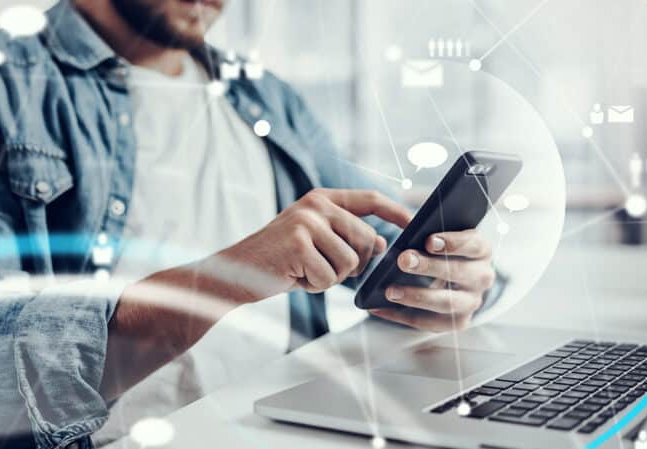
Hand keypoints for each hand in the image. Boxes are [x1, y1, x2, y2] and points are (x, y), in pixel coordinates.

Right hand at [212, 188, 411, 299]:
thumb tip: (384, 246)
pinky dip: (315, 286)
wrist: (233, 273)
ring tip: (304, 271)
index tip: (413, 226)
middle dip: (355, 265)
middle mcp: (316, 204)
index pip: (370, 200)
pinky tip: (294, 277)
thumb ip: (345, 236)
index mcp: (322, 198)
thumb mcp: (314, 241)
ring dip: (331, 278)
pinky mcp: (298, 243)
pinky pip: (329, 276)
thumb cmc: (279, 261)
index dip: (396, 213)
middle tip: (323, 269)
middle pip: (368, 240)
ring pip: (350, 262)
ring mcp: (306, 222)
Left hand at [370, 229, 494, 331]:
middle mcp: (482, 278)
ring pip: (446, 302)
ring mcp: (472, 303)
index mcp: (482, 251)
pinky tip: (380, 307)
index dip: (452, 243)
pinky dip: (402, 316)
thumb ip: (433, 235)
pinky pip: (429, 322)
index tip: (429, 240)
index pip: (473, 245)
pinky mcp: (458, 323)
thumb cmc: (444, 252)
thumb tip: (408, 232)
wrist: (457, 280)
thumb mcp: (445, 238)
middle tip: (403, 260)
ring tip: (390, 291)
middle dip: (429, 267)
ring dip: (416, 296)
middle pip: (458, 272)